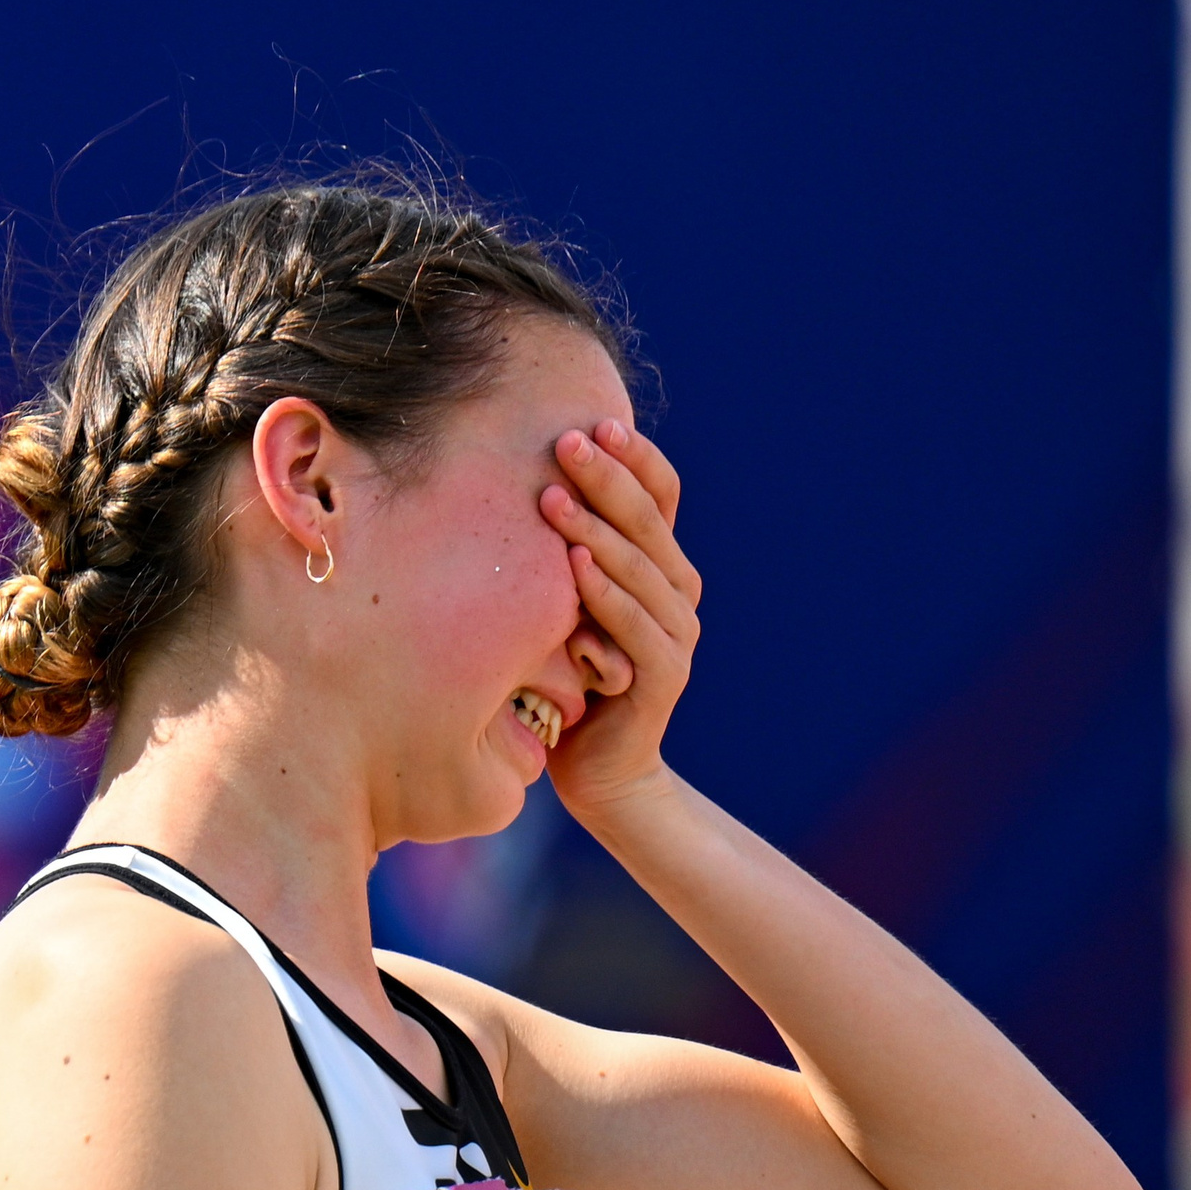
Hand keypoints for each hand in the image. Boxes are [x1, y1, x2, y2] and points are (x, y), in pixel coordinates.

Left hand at [538, 420, 700, 827]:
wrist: (599, 769)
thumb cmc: (565, 675)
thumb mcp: (560, 601)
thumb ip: (560, 548)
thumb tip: (512, 476)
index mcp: (660, 564)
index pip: (661, 495)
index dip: (635, 458)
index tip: (593, 419)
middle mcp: (678, 591)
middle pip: (649, 521)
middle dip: (607, 478)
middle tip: (566, 441)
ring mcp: (677, 635)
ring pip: (641, 568)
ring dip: (598, 530)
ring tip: (552, 498)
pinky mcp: (665, 678)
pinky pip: (636, 627)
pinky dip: (607, 595)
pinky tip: (575, 567)